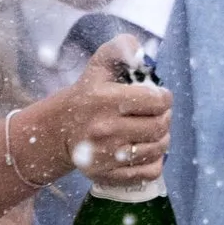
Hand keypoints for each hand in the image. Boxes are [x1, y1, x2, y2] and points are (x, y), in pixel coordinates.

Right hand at [45, 45, 172, 187]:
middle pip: (159, 126)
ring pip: (157, 149)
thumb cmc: (88, 95)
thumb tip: (140, 53)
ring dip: (162, 139)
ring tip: (153, 132)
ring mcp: (105, 156)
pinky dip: (155, 162)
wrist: (59, 130)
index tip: (159, 97)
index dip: (164, 97)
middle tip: (158, 115)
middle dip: (165, 118)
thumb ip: (120, 49)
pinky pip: (150, 172)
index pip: (156, 100)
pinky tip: (146, 151)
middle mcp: (104, 129)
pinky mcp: (107, 175)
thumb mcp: (98, 66)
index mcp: (104, 100)